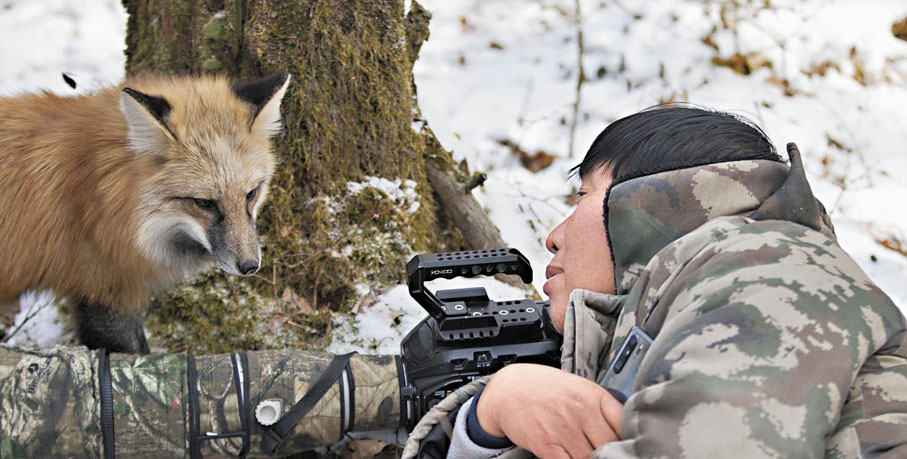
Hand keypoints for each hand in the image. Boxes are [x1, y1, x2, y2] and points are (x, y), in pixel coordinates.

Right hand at [476, 363, 622, 457]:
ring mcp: (563, 428)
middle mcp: (580, 411)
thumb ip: (601, 409)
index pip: (625, 423)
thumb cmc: (545, 388)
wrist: (508, 389)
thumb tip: (624, 432)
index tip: (631, 446)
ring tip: (588, 453)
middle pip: (610, 446)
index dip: (631, 439)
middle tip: (608, 454)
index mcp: (593, 395)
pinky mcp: (546, 444)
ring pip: (590, 458)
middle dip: (611, 454)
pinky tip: (572, 456)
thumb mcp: (578, 388)